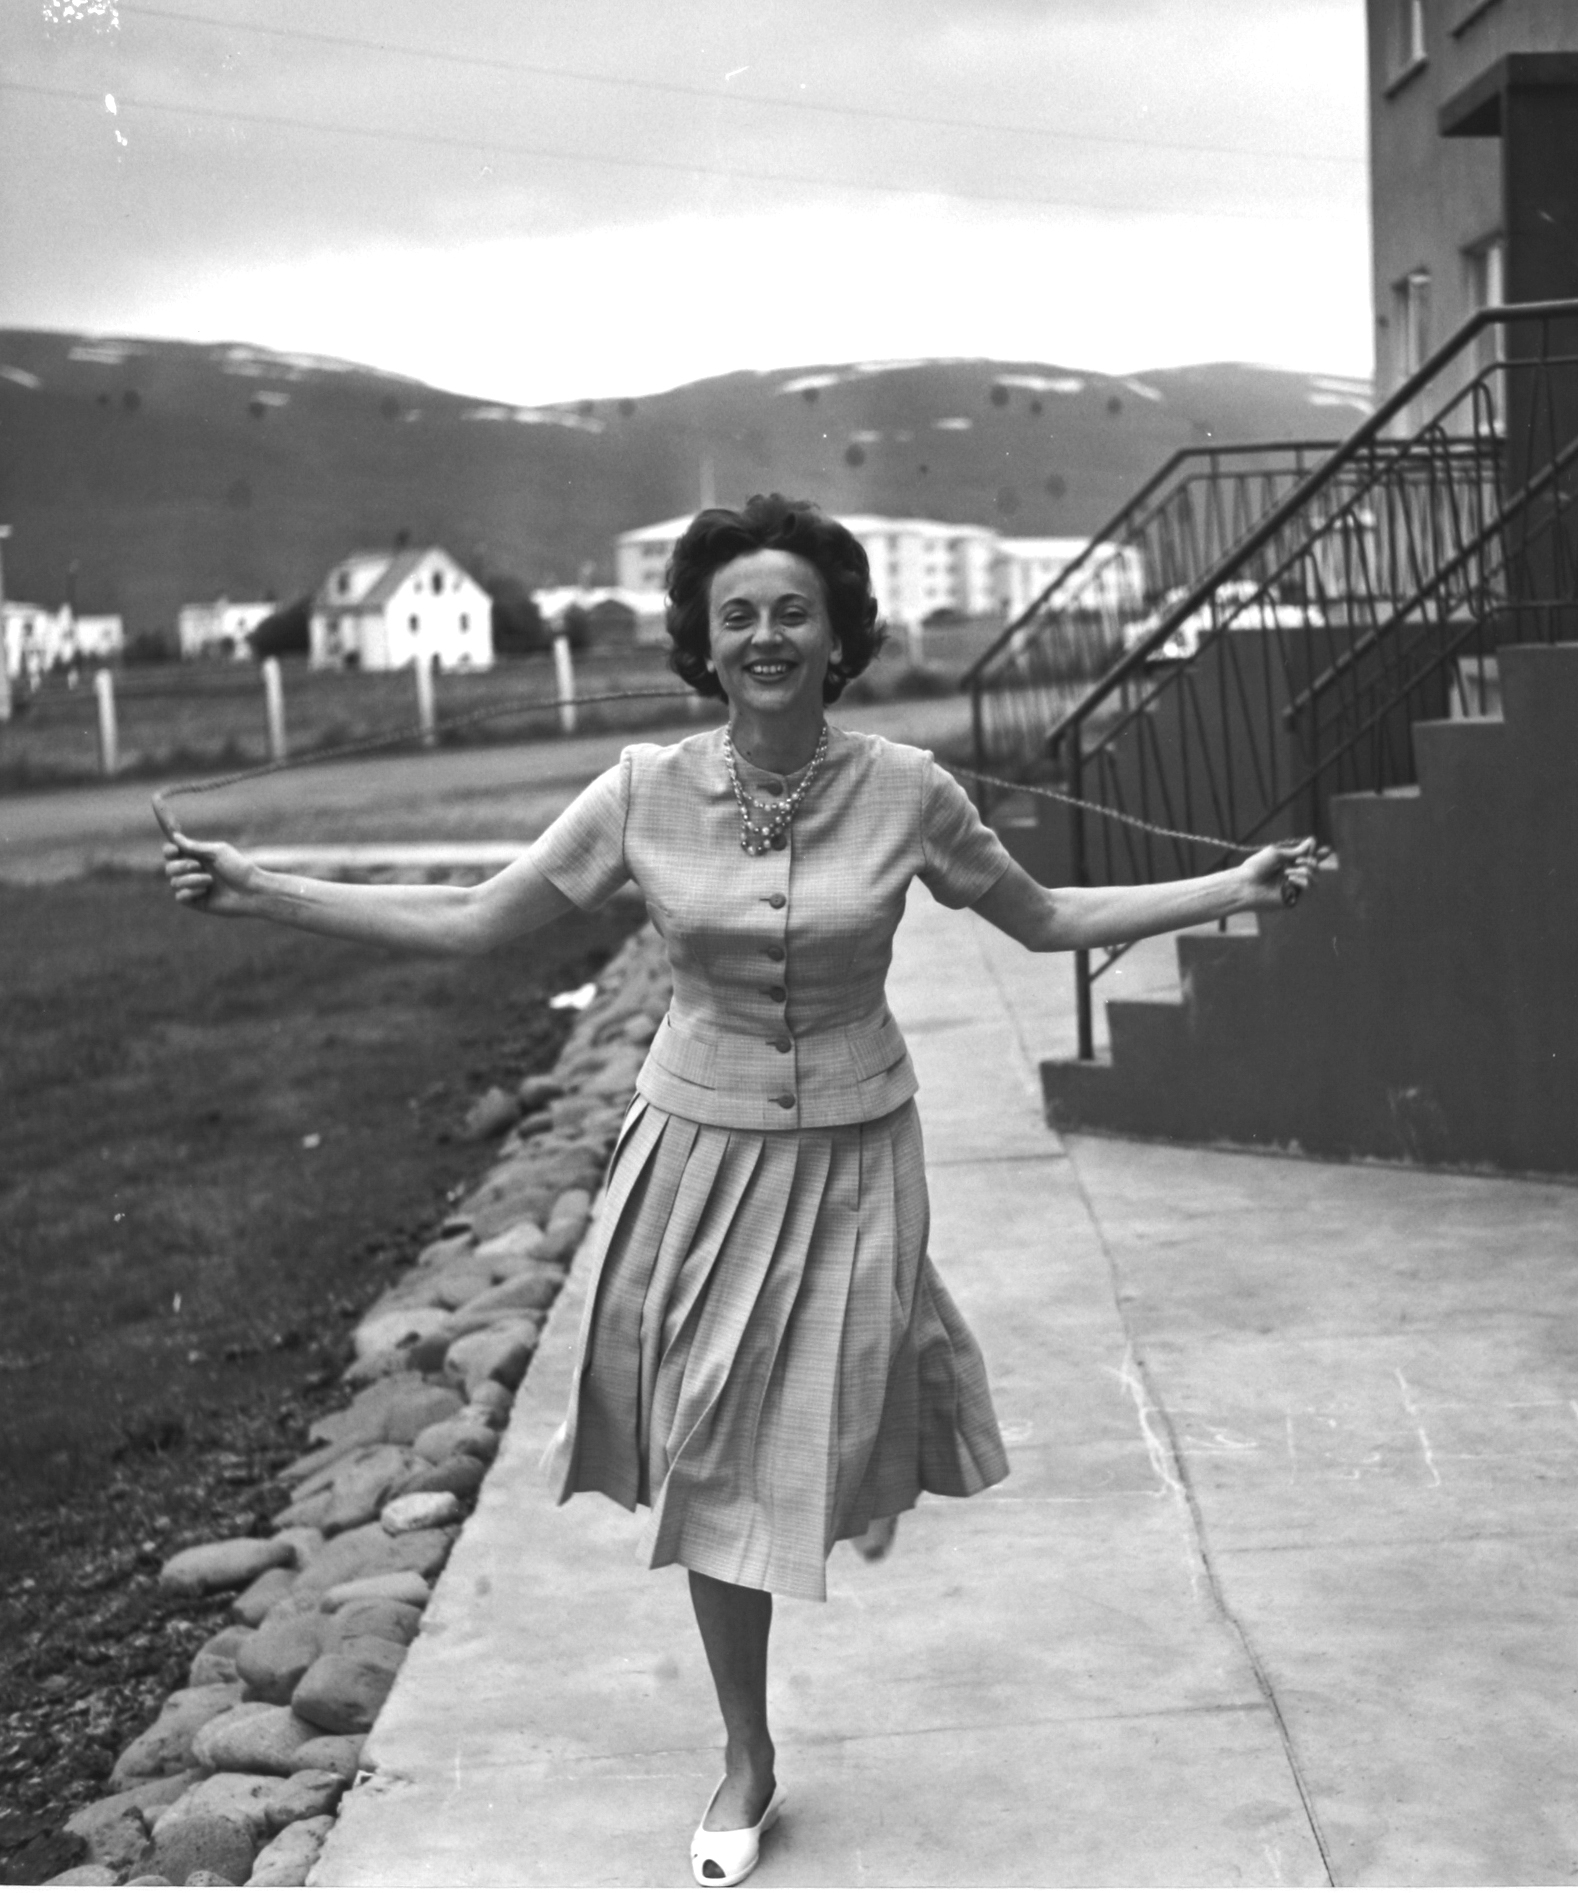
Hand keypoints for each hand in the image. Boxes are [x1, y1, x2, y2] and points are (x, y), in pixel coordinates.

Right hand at [154, 795, 264, 916]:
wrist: (251, 891)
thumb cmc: (239, 868)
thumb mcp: (217, 852)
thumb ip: (195, 846)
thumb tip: (175, 837)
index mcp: (197, 857)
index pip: (172, 853)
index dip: (169, 850)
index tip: (174, 850)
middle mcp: (192, 872)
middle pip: (169, 867)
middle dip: (181, 865)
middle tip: (198, 866)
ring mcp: (193, 888)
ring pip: (174, 882)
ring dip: (192, 879)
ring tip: (210, 881)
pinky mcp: (195, 902)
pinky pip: (180, 896)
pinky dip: (191, 892)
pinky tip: (206, 891)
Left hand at [1238, 837, 1319, 911]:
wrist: (1245, 884)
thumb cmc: (1256, 867)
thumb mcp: (1276, 854)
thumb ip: (1296, 851)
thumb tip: (1312, 842)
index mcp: (1287, 865)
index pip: (1308, 860)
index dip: (1318, 855)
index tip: (1327, 850)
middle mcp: (1292, 876)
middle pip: (1315, 868)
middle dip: (1311, 860)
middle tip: (1298, 860)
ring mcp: (1293, 888)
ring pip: (1315, 878)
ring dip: (1306, 870)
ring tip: (1288, 871)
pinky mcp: (1294, 899)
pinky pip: (1310, 888)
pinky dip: (1303, 879)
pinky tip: (1289, 878)